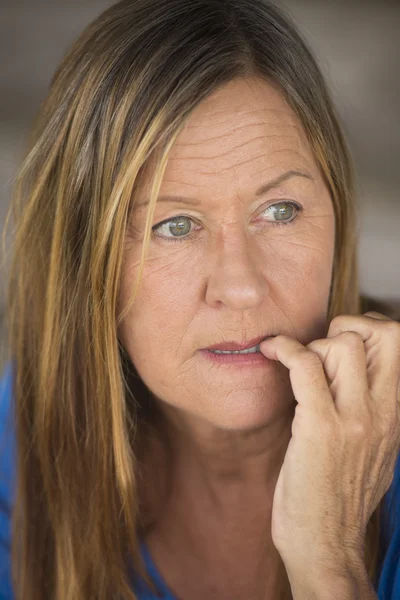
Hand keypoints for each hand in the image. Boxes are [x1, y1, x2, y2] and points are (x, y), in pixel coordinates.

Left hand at [259, 312, 399, 578]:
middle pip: (384, 334)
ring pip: (342, 344)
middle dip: (348, 326)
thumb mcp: (372, 452)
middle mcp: (383, 413)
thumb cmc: (338, 497)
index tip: (341, 341)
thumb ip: (369, 413)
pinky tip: (269, 352)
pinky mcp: (319, 427)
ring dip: (314, 343)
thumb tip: (349, 376)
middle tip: (321, 345)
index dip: (371, 330)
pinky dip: (282, 348)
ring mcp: (354, 419)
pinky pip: (304, 364)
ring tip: (296, 363)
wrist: (325, 544)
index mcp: (396, 416)